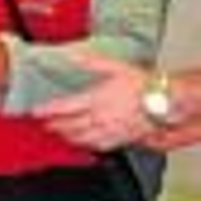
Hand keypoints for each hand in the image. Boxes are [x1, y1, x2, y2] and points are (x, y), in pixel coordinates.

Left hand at [34, 49, 153, 148]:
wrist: (165, 100)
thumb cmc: (144, 84)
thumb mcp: (114, 66)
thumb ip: (90, 61)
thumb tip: (71, 54)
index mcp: (96, 99)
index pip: (63, 108)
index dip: (46, 111)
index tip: (35, 112)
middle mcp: (100, 117)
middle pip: (70, 126)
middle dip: (54, 126)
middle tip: (44, 125)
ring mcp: (110, 130)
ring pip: (82, 138)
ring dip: (68, 137)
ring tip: (59, 135)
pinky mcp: (122, 138)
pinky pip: (100, 146)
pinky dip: (87, 145)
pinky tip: (84, 143)